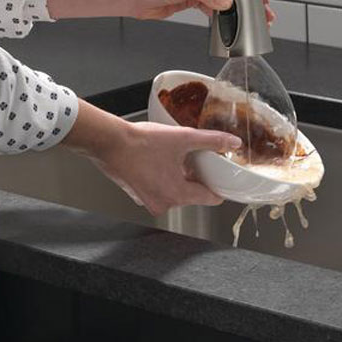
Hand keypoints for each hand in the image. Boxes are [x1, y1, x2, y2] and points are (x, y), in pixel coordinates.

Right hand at [63, 100, 240, 213]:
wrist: (109, 141)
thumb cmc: (140, 142)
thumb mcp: (183, 138)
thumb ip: (211, 141)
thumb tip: (232, 143)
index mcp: (177, 195)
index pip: (210, 199)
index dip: (219, 186)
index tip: (223, 178)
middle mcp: (163, 204)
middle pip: (192, 194)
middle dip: (196, 178)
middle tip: (196, 159)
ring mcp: (148, 201)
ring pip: (175, 191)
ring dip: (179, 177)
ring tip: (175, 157)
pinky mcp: (138, 195)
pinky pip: (159, 189)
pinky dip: (163, 178)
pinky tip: (160, 161)